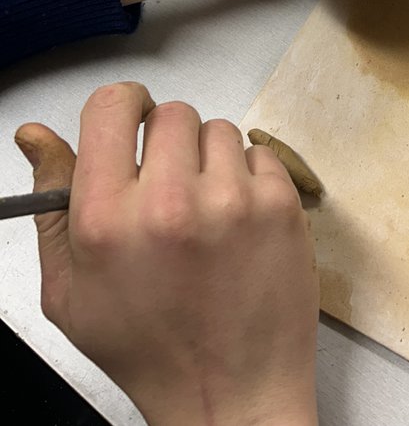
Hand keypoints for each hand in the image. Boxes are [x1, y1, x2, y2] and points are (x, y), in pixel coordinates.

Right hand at [15, 83, 318, 425]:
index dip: (122, 107)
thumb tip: (36, 136)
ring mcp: (231, 201)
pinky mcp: (280, 206)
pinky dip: (249, 179)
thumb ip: (52, 204)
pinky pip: (259, 154)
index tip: (131, 123)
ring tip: (206, 212)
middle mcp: (169, 202)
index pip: (111, 107)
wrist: (230, 394)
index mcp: (107, 219)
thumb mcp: (71, 289)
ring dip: (210, 161)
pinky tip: (238, 223)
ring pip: (218, 130)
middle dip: (167, 143)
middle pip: (170, 113)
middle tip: (170, 189)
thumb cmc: (147, 348)